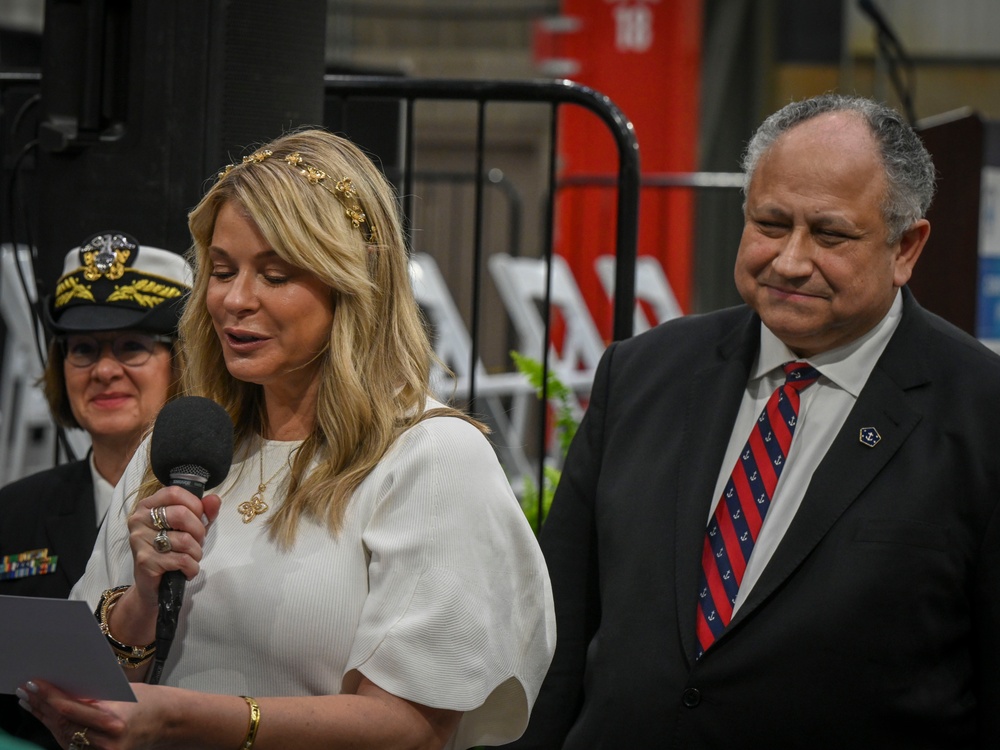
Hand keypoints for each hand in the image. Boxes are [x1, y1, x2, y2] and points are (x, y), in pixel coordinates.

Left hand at [16, 680, 159, 749]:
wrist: (169, 723)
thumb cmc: (149, 702)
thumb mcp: (121, 692)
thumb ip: (93, 696)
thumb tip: (62, 689)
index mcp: (114, 719)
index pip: (71, 708)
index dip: (49, 696)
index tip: (35, 683)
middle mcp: (106, 740)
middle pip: (63, 724)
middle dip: (42, 706)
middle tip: (26, 690)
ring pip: (63, 736)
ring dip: (44, 718)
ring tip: (29, 702)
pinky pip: (71, 743)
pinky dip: (57, 729)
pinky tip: (46, 717)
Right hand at [127, 487, 221, 609]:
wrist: (153, 585)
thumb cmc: (172, 551)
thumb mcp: (190, 528)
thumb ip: (204, 511)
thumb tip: (214, 500)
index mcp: (148, 506)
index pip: (174, 492)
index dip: (194, 504)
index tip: (199, 518)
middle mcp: (139, 519)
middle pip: (181, 514)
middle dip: (199, 531)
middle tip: (197, 542)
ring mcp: (139, 540)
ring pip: (184, 540)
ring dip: (196, 553)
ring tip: (190, 558)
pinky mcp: (145, 561)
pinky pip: (182, 559)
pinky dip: (192, 567)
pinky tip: (186, 570)